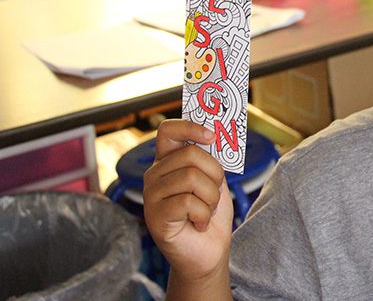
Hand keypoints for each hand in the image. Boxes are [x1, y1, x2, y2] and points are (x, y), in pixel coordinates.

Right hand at [143, 119, 233, 280]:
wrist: (209, 250)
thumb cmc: (210, 212)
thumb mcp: (214, 179)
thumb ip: (211, 157)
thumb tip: (217, 132)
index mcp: (167, 161)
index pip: (168, 130)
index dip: (190, 126)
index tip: (211, 136)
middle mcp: (155, 174)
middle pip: (190, 154)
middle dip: (214, 174)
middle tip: (213, 192)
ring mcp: (151, 195)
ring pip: (192, 178)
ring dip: (211, 197)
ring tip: (206, 210)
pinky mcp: (155, 216)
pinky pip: (188, 202)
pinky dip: (204, 215)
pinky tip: (198, 223)